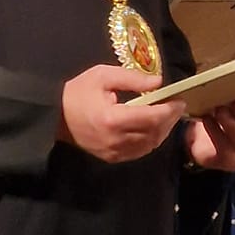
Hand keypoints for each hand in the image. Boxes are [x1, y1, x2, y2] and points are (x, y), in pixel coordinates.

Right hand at [58, 65, 187, 162]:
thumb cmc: (78, 92)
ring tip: (166, 115)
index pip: (152, 117)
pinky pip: (140, 152)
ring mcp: (114, 152)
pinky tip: (152, 128)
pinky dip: (151, 140)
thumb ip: (132, 79)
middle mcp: (116, 140)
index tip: (179, 100)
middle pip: (154, 133)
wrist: (55, 117)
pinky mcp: (112, 158)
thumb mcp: (103, 76)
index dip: (169, 110)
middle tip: (176, 106)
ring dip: (162, 131)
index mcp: (113, 119)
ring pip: (150, 145)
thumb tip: (158, 82)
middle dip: (169, 119)